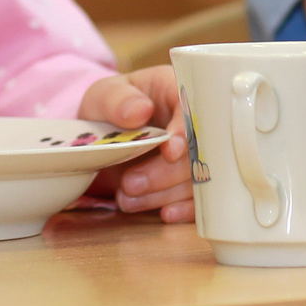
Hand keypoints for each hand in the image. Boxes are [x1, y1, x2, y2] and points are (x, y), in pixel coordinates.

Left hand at [78, 66, 194, 221]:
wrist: (108, 137)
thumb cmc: (111, 108)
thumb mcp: (104, 97)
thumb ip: (117, 101)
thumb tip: (140, 111)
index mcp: (178, 92)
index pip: (194, 110)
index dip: (186, 133)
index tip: (169, 151)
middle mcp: (196, 124)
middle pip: (199, 152)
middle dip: (166, 173)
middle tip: (130, 183)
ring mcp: (198, 156)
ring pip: (199, 181)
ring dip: (165, 195)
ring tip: (127, 198)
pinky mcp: (193, 183)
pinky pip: (200, 201)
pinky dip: (182, 210)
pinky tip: (164, 214)